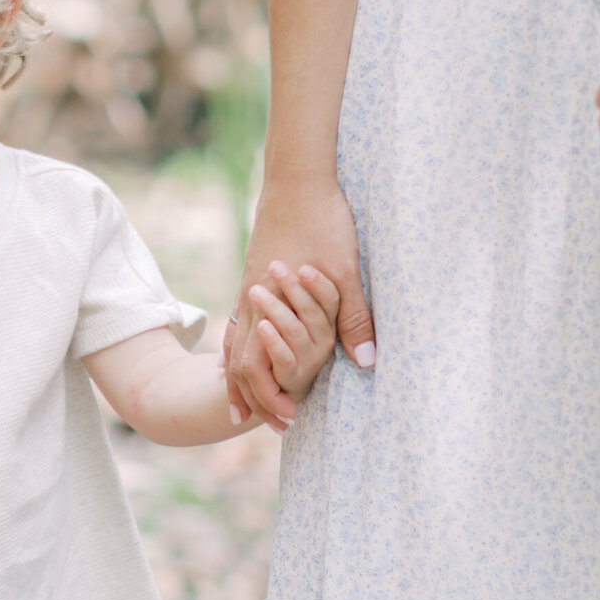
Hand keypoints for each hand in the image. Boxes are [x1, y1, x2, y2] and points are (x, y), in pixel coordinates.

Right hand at [224, 180, 373, 424]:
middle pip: (237, 359)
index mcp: (270, 303)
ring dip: (238, 373)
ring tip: (239, 401)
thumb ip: (354, 318)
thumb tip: (366, 362)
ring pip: (233, 339)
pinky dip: (235, 343)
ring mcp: (249, 284)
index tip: (284, 420)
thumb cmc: (323, 220)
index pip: (255, 364)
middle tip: (256, 423)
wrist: (298, 175)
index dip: (267, 396)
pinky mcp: (253, 271)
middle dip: (248, 394)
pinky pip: (237, 318)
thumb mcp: (346, 272)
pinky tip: (238, 349)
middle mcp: (252, 298)